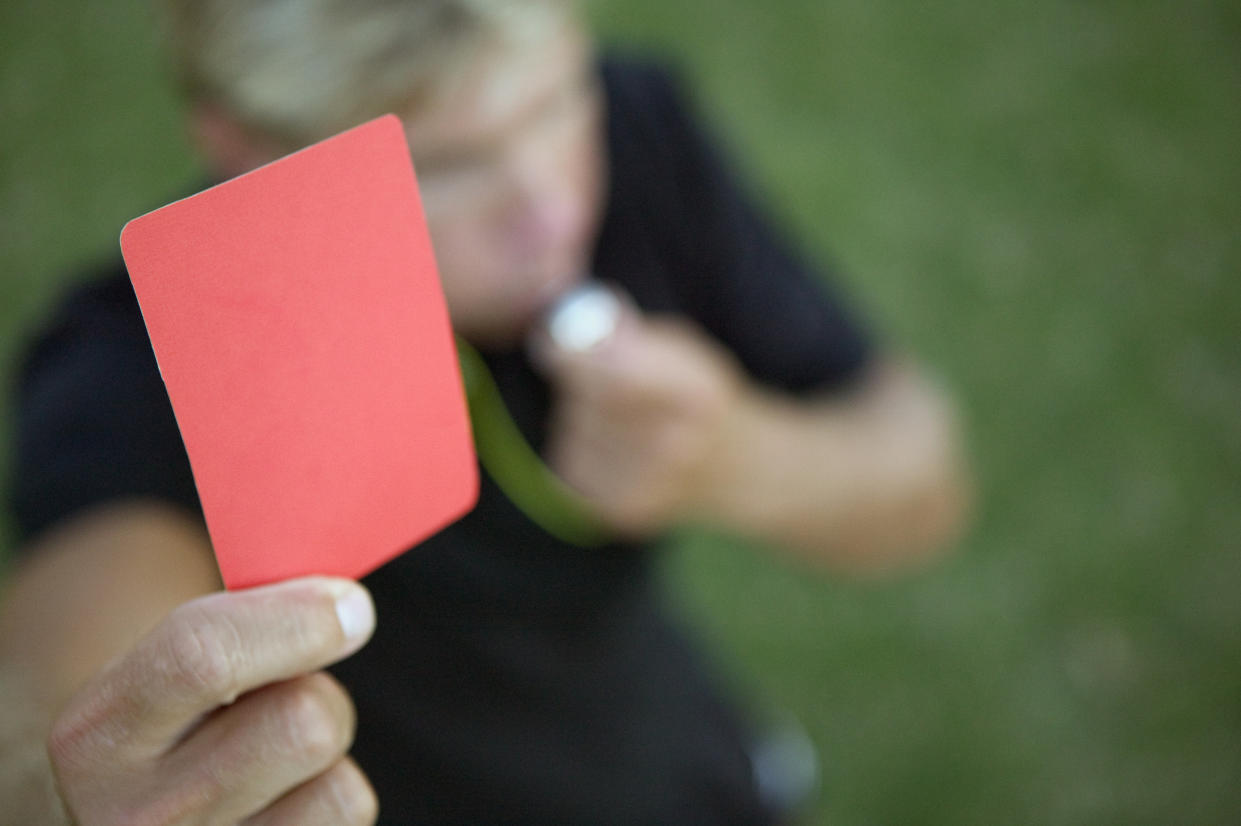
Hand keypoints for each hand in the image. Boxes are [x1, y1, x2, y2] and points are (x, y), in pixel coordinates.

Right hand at [46, 577, 378, 824]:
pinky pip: (347, 814)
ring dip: (328, 753)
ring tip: (279, 749)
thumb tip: (348, 608)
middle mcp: (140, 817)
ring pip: (339, 785)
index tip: (349, 603)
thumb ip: (240, 624)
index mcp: (97, 735)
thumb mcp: (162, 662)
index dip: (298, 620)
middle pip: (302, 724)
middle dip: (318, 689)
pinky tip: (286, 793)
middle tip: (291, 689)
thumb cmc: (168, 716)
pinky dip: (333, 795)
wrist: (125, 808)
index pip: (203, 658)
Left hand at [530, 296, 743, 536]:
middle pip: (583, 396)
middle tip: (611, 382)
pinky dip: (582, 447)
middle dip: (582, 380)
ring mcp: (645, 485)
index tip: (559, 343)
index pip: (609, 368)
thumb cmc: (704, 400)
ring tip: (624, 419)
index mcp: (695, 393)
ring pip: (570, 427)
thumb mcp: (688, 352)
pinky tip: (617, 448)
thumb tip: (563, 327)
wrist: (739, 471)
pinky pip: (570, 461)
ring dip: (582, 414)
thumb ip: (633, 336)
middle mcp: (672, 444)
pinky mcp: (619, 510)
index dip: (572, 352)